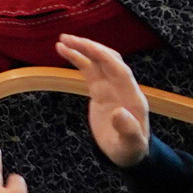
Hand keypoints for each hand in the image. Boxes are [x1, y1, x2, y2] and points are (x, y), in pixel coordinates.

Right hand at [55, 35, 152, 166]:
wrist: (127, 153)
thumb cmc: (129, 151)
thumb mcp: (130, 146)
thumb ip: (127, 130)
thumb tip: (119, 112)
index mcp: (131, 97)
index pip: (119, 70)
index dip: (103, 57)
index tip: (85, 46)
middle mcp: (123, 87)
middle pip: (108, 60)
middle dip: (90, 47)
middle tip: (67, 39)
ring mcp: (112, 87)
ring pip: (98, 62)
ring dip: (82, 49)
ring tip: (61, 41)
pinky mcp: (100, 90)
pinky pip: (89, 70)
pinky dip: (78, 59)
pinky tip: (63, 51)